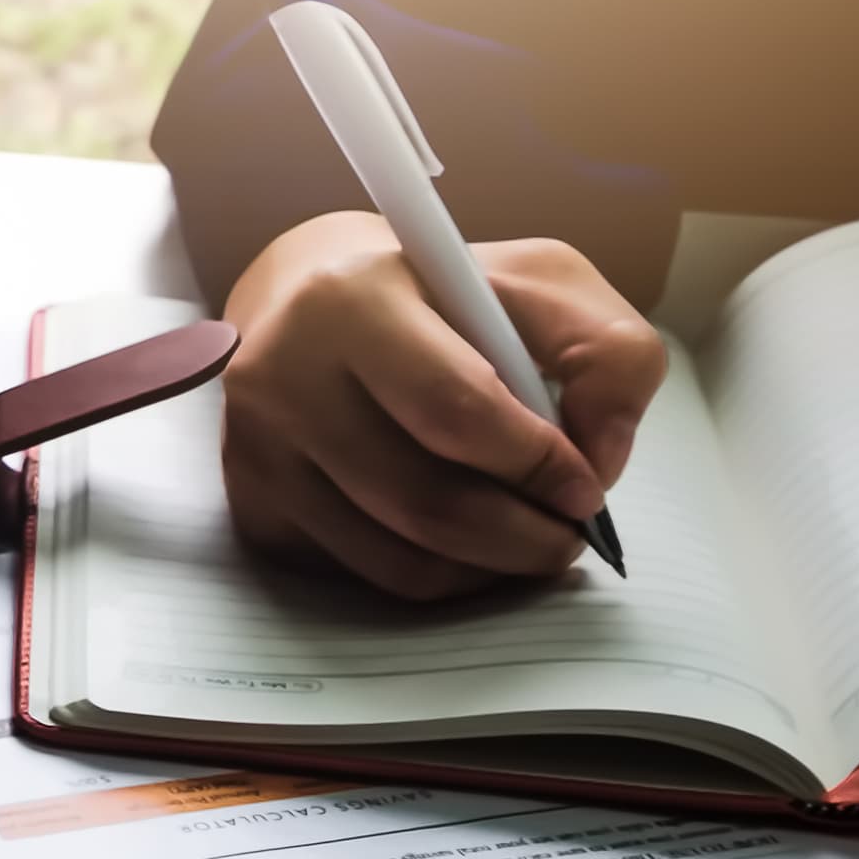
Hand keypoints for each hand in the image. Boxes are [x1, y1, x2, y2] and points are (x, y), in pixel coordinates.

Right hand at [217, 212, 664, 598]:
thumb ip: (607, 353)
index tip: (586, 491)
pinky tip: (461, 543)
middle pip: (424, 501)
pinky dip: (432, 575)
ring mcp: (258, 445)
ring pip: (394, 556)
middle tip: (567, 540)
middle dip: (522, 538)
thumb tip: (598, 459)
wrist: (304, 297)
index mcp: (353, 299)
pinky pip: (360, 573)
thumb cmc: (438, 293)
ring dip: (485, 569)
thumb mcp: (541, 283)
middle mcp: (284, 372)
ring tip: (526, 544)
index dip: (537, 466)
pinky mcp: (251, 500)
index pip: (455, 409)